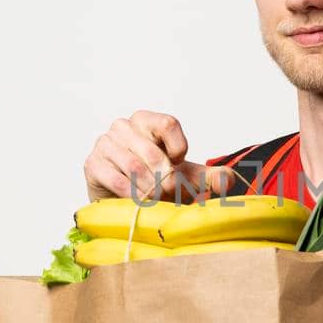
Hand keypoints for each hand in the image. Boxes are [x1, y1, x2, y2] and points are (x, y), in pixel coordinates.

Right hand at [83, 110, 230, 202]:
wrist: (126, 199)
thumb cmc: (157, 182)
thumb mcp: (187, 178)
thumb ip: (211, 178)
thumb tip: (230, 180)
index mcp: (147, 121)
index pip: (167, 123)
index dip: (178, 148)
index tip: (179, 164)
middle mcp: (123, 127)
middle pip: (152, 152)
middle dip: (166, 179)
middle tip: (170, 193)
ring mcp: (105, 144)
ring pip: (135, 168)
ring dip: (151, 190)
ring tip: (156, 199)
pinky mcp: (92, 164)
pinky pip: (117, 180)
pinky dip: (132, 196)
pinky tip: (137, 201)